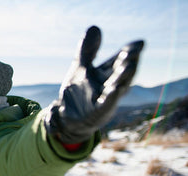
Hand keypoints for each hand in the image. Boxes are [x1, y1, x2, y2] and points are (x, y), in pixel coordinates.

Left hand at [45, 26, 144, 143]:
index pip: (119, 60)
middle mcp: (109, 85)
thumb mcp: (80, 67)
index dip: (129, 52)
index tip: (139, 43)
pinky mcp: (98, 111)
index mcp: (106, 74)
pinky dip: (112, 96)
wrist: (66, 118)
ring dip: (124, 77)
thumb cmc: (77, 92)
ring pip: (117, 87)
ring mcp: (105, 99)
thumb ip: (88, 49)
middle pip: (121, 72)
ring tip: (130, 65)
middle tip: (136, 51)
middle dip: (128, 62)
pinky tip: (116, 88)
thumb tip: (95, 27)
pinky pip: (107, 104)